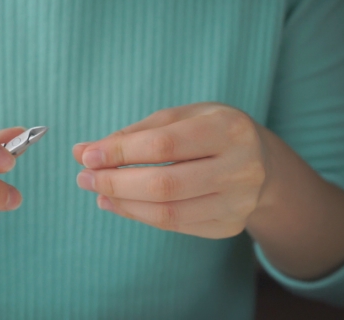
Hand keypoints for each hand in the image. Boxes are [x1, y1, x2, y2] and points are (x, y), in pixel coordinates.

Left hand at [73, 102, 267, 238]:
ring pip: (167, 213)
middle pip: (164, 185)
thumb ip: (133, 134)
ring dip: (122, 203)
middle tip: (83, 177)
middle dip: (115, 182)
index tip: (86, 155)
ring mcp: (238, 203)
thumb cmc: (210, 130)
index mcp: (230, 129)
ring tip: (97, 191)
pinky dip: (139, 215)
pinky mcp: (229, 226)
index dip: (120, 153)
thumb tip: (83, 152)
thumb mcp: (178, 118)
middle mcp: (241, 169)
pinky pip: (174, 226)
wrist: (260, 160)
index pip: (164, 145)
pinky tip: (119, 203)